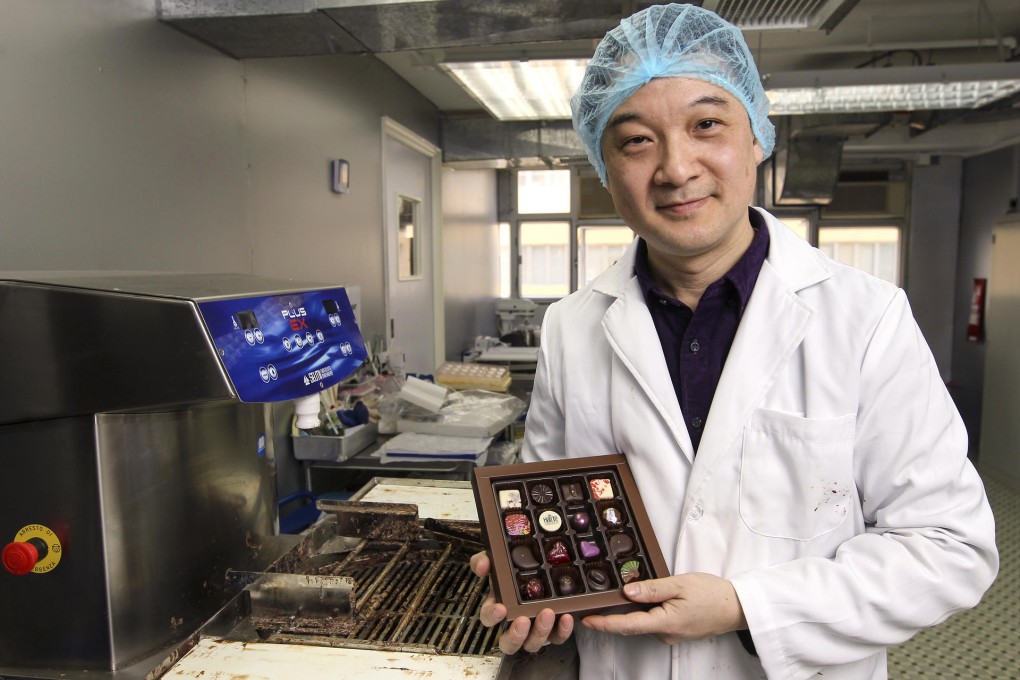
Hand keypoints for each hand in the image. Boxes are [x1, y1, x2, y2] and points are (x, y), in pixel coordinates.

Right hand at [470, 551, 574, 653]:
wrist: (545, 570)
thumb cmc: (517, 572)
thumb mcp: (499, 561)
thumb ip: (486, 560)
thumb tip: (482, 564)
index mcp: (498, 607)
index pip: (488, 618)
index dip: (492, 617)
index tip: (500, 609)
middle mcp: (514, 624)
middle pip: (508, 643)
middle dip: (515, 635)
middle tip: (523, 620)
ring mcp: (533, 631)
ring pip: (532, 644)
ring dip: (539, 632)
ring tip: (547, 613)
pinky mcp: (553, 631)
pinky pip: (557, 637)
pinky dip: (562, 631)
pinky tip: (566, 617)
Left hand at [580, 572, 746, 645]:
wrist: (736, 607)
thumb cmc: (712, 593)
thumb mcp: (680, 584)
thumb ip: (652, 588)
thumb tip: (627, 592)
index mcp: (665, 622)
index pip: (627, 625)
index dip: (604, 624)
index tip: (586, 620)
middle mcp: (665, 634)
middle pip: (632, 625)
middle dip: (611, 616)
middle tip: (593, 603)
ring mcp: (670, 635)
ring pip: (643, 623)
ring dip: (629, 612)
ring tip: (614, 596)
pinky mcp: (675, 631)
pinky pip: (653, 622)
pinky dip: (644, 612)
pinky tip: (641, 599)